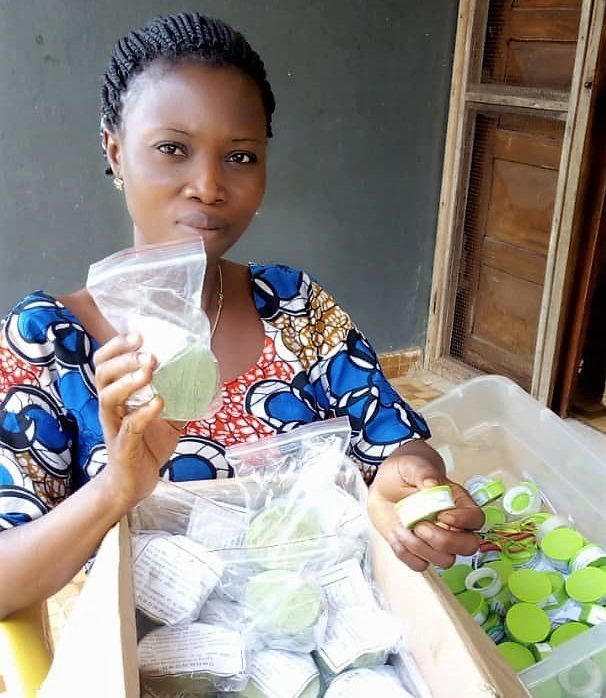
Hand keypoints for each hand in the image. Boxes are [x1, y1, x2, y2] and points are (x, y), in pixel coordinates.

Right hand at [93, 333, 181, 511]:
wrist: (134, 484)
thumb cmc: (146, 446)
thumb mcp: (168, 417)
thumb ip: (181, 399)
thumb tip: (207, 380)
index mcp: (117, 396)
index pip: (105, 363)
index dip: (117, 346)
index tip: (139, 334)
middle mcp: (111, 408)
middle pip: (102, 373)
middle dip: (123, 358)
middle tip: (148, 354)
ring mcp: (114, 427)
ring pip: (109, 397)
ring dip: (129, 381)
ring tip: (149, 371)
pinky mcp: (123, 446)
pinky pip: (129, 426)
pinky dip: (144, 412)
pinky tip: (160, 403)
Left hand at [368, 440, 482, 570]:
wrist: (382, 487)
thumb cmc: (402, 474)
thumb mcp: (411, 465)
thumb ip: (423, 472)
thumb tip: (432, 484)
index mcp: (457, 502)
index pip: (476, 518)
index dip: (463, 521)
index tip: (441, 514)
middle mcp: (452, 525)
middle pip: (468, 547)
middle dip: (443, 541)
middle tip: (419, 526)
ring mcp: (436, 541)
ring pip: (445, 561)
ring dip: (420, 548)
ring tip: (402, 527)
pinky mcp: (419, 551)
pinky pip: (420, 565)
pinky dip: (406, 554)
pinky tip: (396, 535)